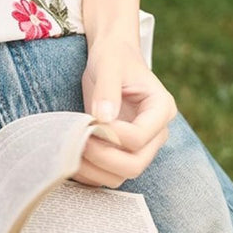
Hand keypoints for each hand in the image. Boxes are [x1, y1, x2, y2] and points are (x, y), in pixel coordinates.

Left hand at [71, 37, 176, 188]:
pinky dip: (90, 172)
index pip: (140, 137)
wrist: (112, 57)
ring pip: (122, 175)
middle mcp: (155, 132)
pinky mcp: (124, 150)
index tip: (92, 122)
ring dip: (95, 170)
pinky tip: (72, 156)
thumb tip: (103, 119)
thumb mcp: (109, 64)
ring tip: (72, 150)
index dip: (113, 136)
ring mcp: (141, 145)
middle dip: (103, 158)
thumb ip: (107, 89)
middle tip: (79, 141)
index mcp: (161, 108)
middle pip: (135, 164)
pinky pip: (109, 173)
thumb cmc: (113, 57)